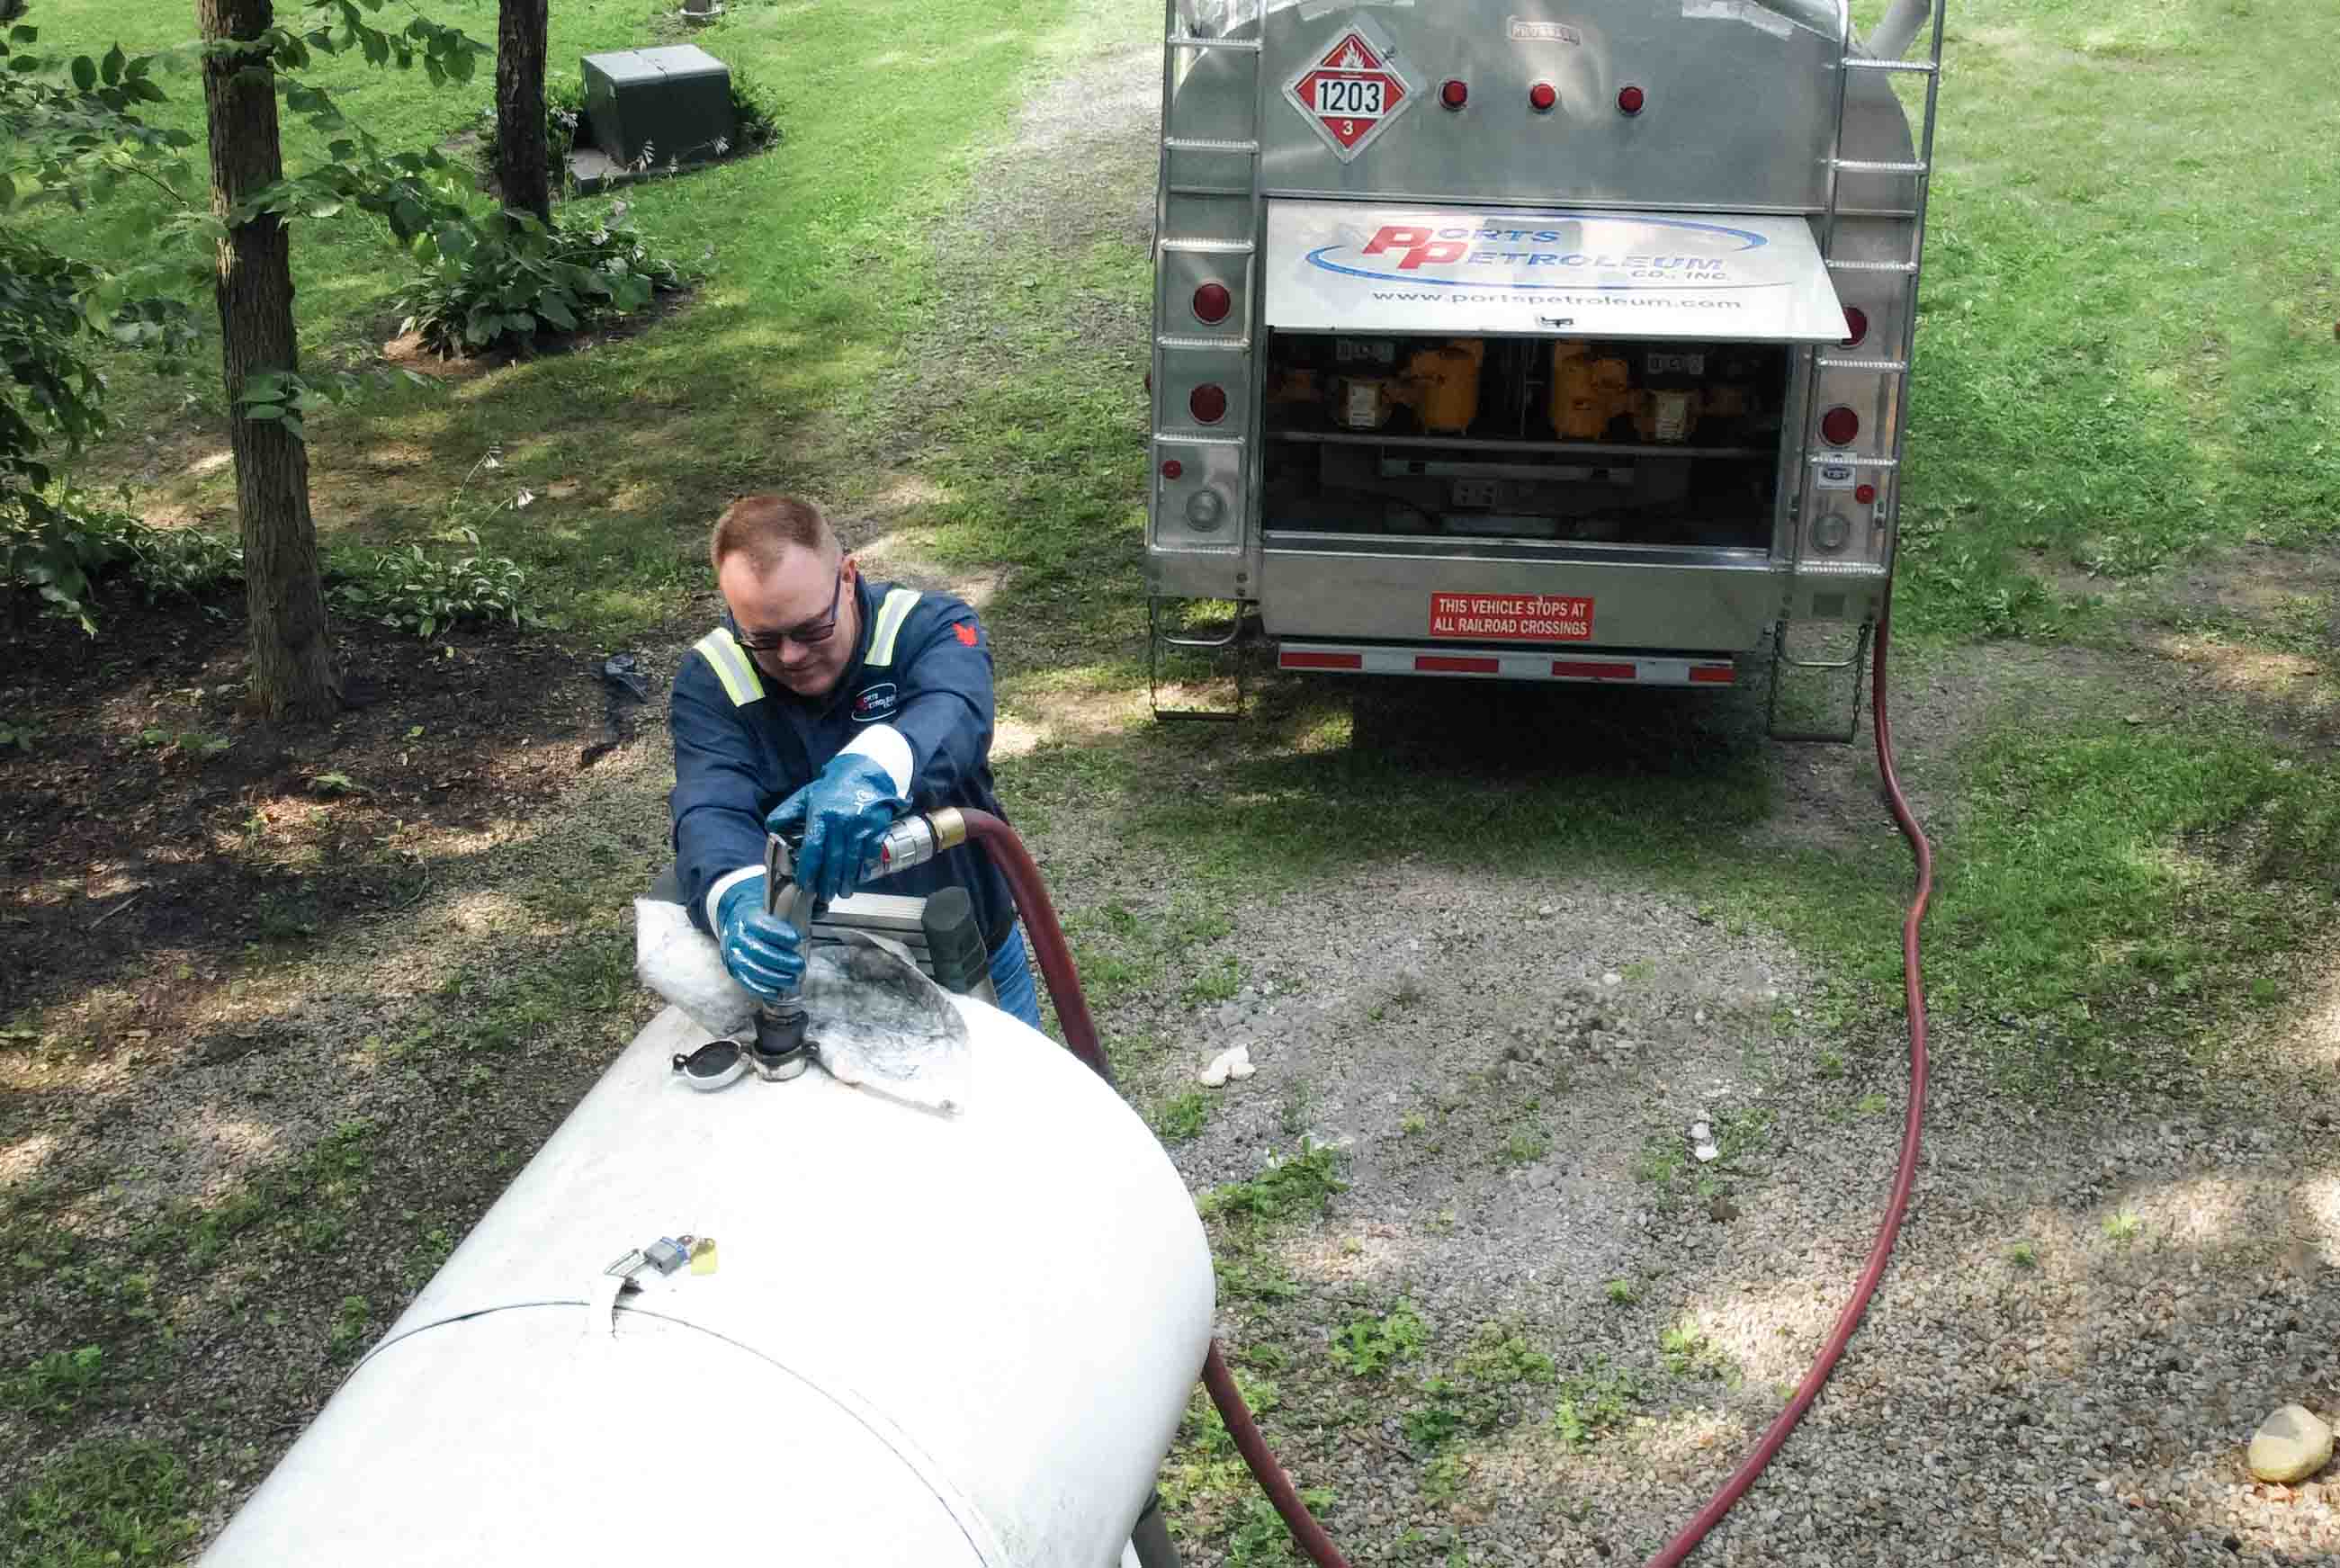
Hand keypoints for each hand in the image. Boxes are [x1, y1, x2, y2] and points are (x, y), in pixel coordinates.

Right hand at [715, 873, 804, 1003]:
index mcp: (747, 917)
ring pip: (751, 968)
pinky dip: (761, 988)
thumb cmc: (762, 917)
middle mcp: (739, 936)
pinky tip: (777, 991)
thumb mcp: (776, 907)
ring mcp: (735, 955)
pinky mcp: (736, 970)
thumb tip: (821, 909)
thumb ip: (799, 908)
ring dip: (773, 977)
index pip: (760, 925)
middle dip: (780, 960)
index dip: (778, 934)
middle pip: (756, 950)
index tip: (796, 939)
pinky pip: (746, 981)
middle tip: (799, 964)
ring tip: (793, 978)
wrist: (740, 923)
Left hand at [767, 753, 904, 903]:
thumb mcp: (807, 795)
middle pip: (833, 859)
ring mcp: (861, 825)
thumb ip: (787, 812)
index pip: (813, 848)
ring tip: (842, 892)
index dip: (809, 869)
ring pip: (852, 859)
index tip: (806, 884)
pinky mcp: (877, 827)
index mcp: (821, 814)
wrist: (866, 771)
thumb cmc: (834, 786)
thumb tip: (771, 827)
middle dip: (828, 881)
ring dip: (846, 880)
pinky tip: (859, 877)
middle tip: (825, 895)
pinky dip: (864, 867)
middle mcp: (841, 821)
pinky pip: (871, 852)